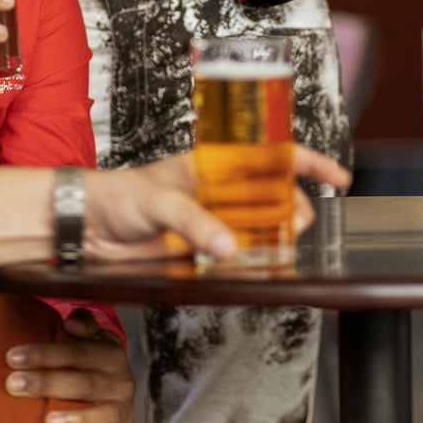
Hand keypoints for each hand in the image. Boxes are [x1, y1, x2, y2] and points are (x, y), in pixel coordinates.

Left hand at [4, 310, 138, 422]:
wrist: (118, 385)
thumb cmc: (91, 361)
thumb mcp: (91, 337)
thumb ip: (82, 324)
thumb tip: (71, 324)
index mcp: (109, 355)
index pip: (77, 352)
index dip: (44, 354)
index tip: (12, 357)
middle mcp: (120, 381)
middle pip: (84, 383)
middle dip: (47, 383)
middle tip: (13, 384)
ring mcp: (124, 409)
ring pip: (106, 415)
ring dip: (78, 418)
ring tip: (48, 422)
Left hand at [82, 146, 351, 260]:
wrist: (83, 230)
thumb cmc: (115, 197)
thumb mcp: (157, 200)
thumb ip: (195, 221)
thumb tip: (229, 246)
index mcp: (212, 165)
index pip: (269, 155)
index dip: (307, 162)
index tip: (339, 177)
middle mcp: (217, 192)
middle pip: (273, 197)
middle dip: (293, 208)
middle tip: (296, 224)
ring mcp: (210, 223)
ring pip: (258, 230)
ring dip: (273, 239)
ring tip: (278, 249)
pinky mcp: (199, 253)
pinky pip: (235, 258)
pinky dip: (250, 263)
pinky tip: (254, 268)